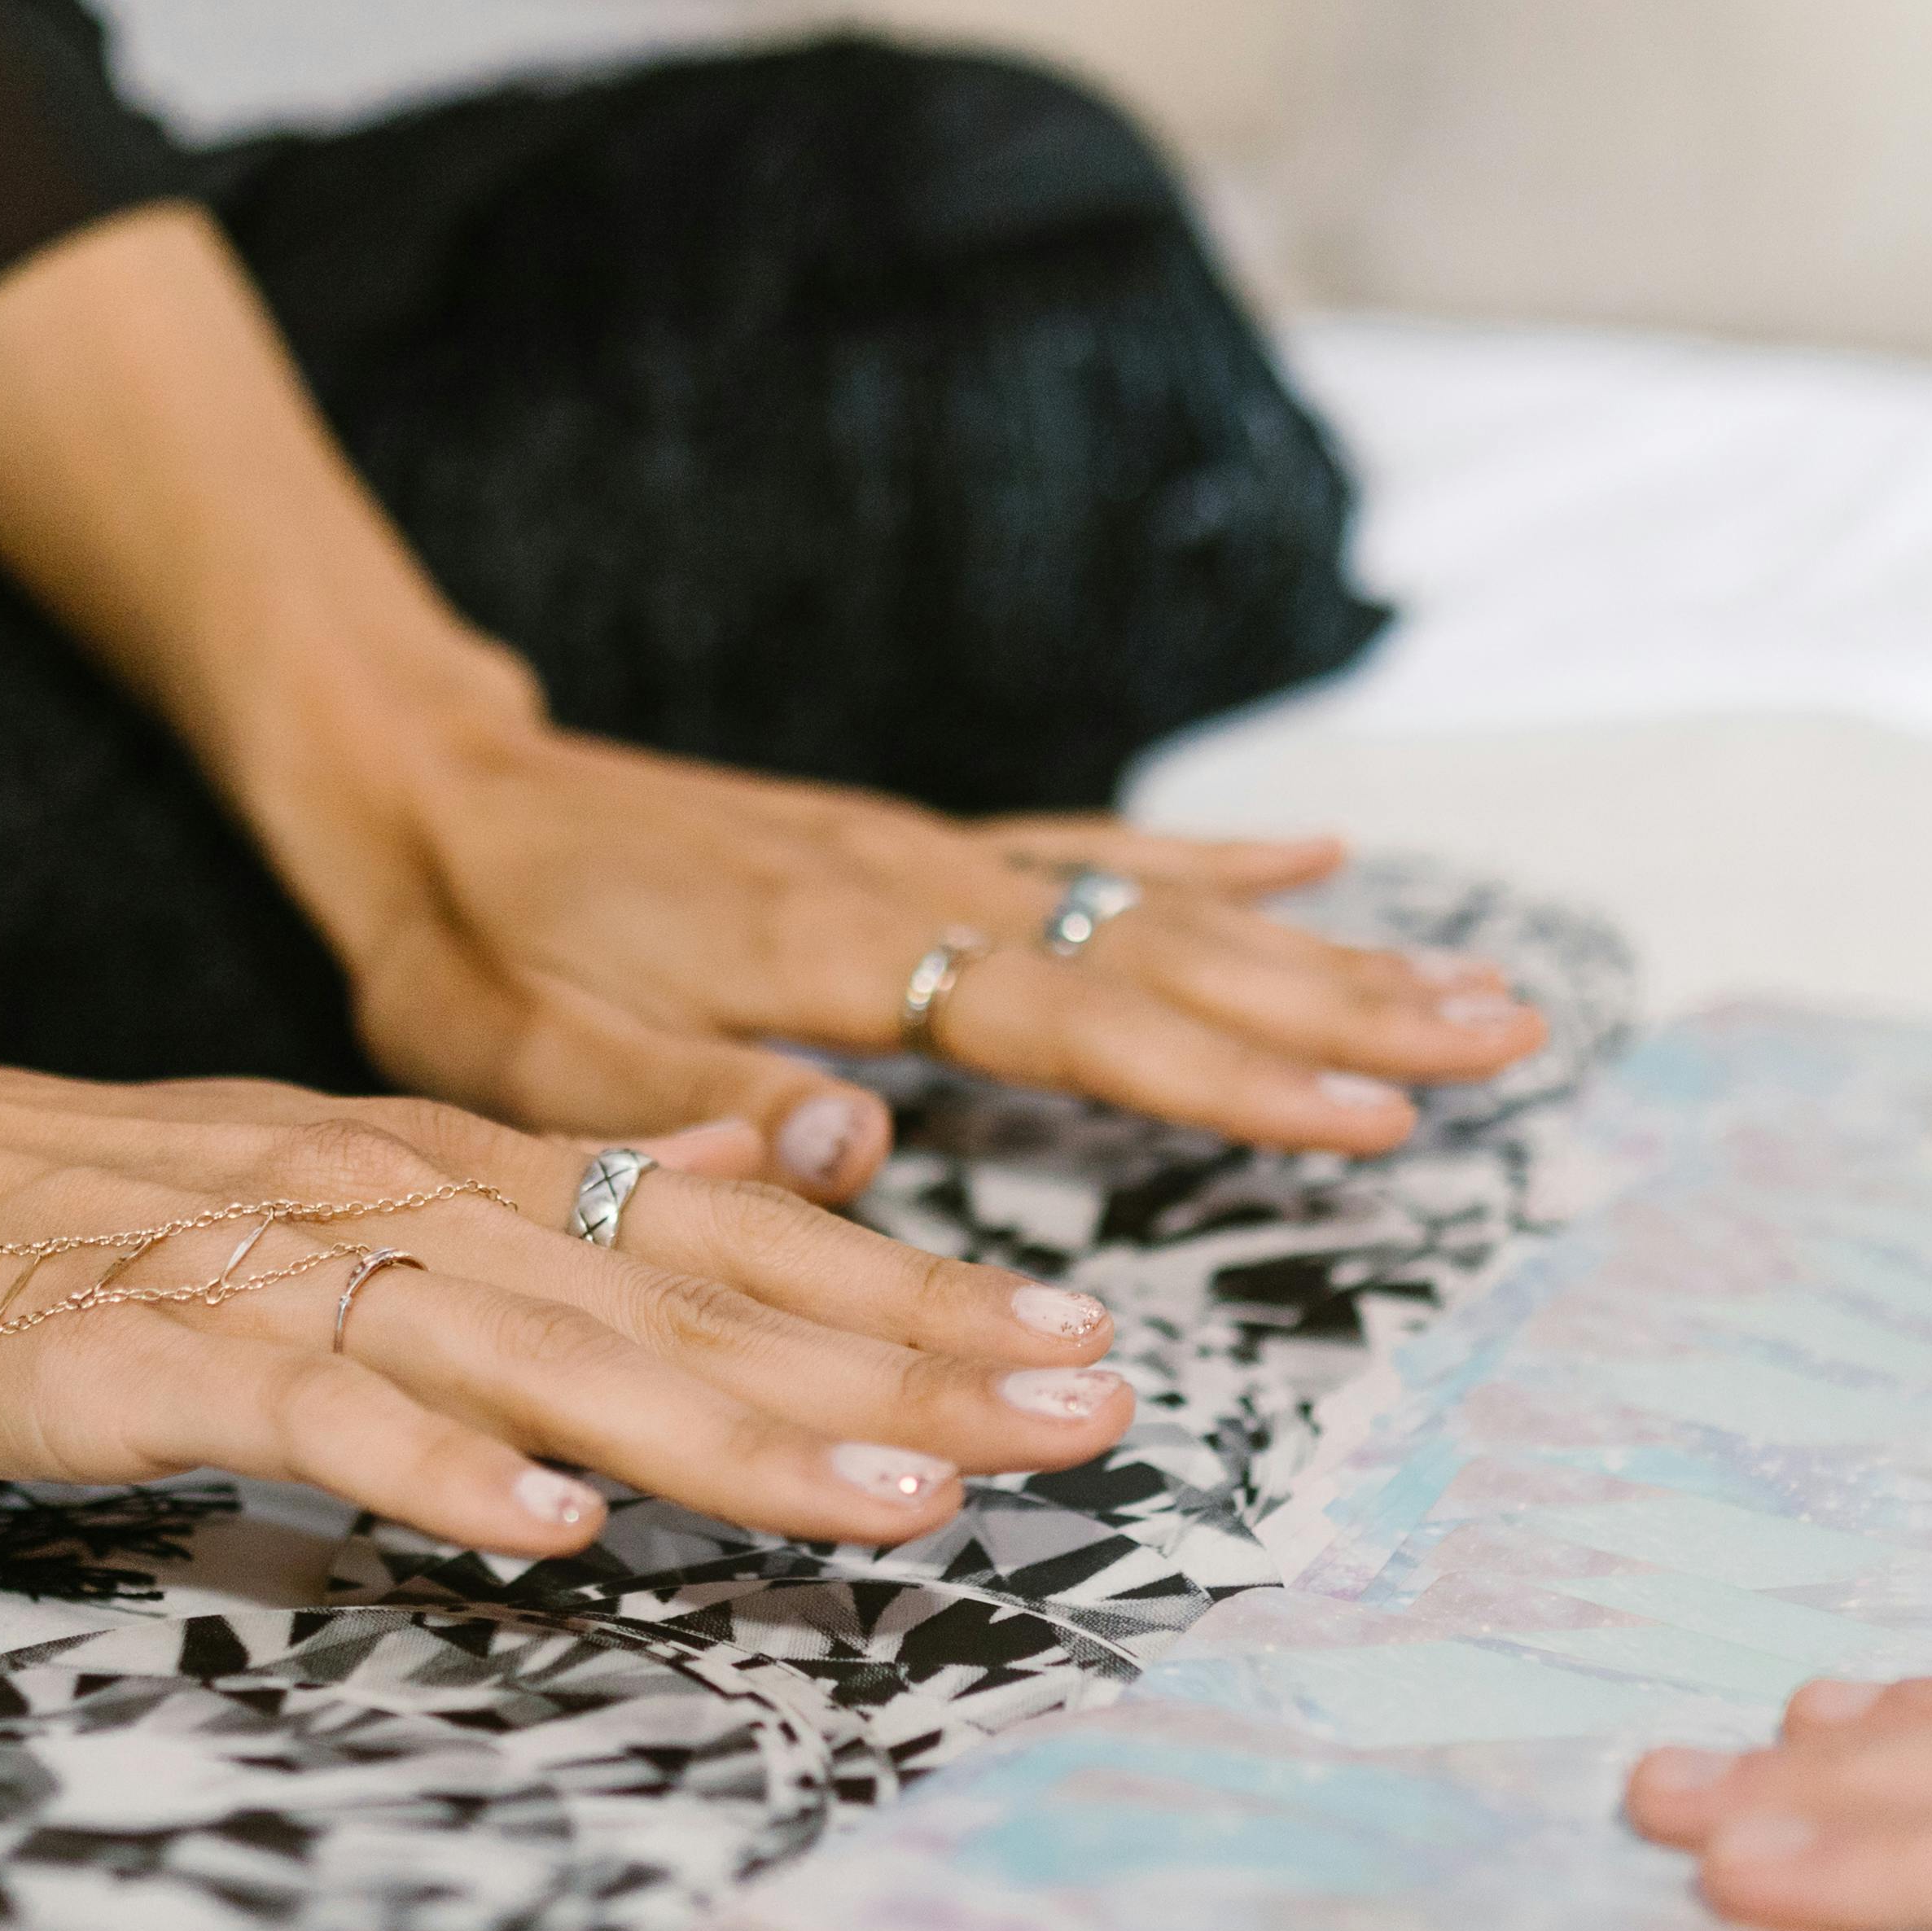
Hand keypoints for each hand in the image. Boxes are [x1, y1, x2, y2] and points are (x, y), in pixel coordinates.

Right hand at [0, 1042, 1145, 1557]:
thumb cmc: (98, 1215)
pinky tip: (546, 1532)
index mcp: (465, 1178)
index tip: (1088, 1349)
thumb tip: (791, 1169)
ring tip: (901, 1499)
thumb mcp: (366, 1178)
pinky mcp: (161, 1359)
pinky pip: (321, 1422)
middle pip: (695, 1303)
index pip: (737, 1241)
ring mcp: (287, 1282)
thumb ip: (573, 1188)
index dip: (917, 1299)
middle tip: (1087, 1423)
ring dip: (732, 1431)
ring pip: (552, 1360)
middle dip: (904, 1368)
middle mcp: (410, 1210)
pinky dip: (436, 1473)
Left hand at [282, 715, 1543, 1199]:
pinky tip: (1326, 852)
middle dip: (1344, 1005)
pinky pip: (1088, 843)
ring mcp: (922, 847)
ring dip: (1324, 946)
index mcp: (827, 945)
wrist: (424, 791)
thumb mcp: (519, 1053)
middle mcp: (906, 877)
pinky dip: (1213, 848)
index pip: (1066, 1014)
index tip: (1366, 1110)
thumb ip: (678, 1099)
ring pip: (1157, 897)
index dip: (1223, 1070)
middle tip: (1507, 1043)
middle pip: (1163, 946)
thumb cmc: (466, 945)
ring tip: (1477, 989)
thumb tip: (855, 1139)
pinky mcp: (912, 840)